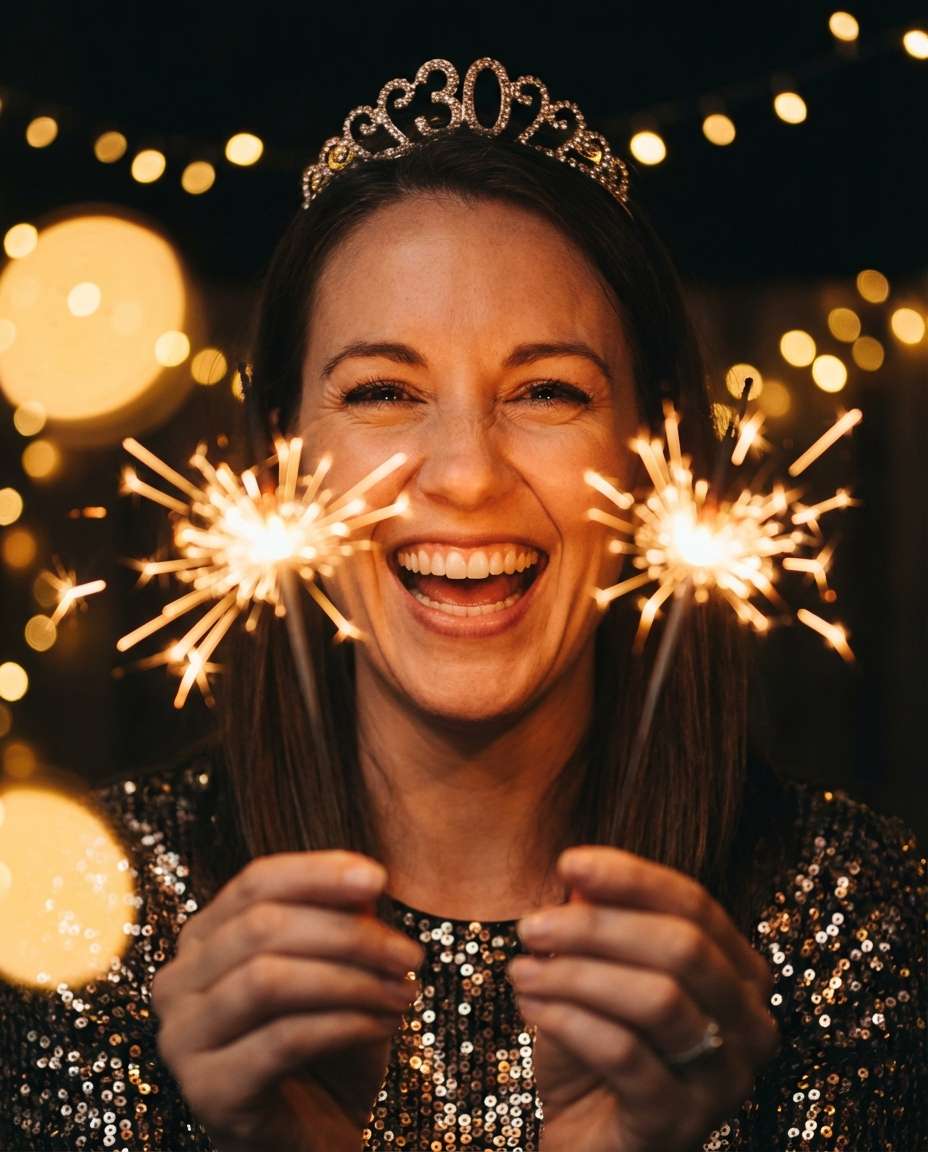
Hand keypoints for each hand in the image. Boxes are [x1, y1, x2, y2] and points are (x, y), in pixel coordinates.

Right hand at [150, 850, 424, 1151]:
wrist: (315, 1139)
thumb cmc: (327, 1047)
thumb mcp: (343, 970)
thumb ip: (344, 921)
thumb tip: (365, 883)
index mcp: (203, 940)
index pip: (254, 882)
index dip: (317, 872)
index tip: (379, 878)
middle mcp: (177, 983)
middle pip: (262, 926)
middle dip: (348, 934)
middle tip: (410, 955)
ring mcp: (182, 1039)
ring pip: (267, 980)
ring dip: (350, 980)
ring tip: (404, 994)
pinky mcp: (205, 1092)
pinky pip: (282, 1040)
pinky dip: (344, 1024)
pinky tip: (384, 1026)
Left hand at [507, 847, 778, 1151]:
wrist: (590, 1142)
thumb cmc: (598, 1052)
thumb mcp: (595, 975)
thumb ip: (598, 923)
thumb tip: (580, 875)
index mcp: (740, 975)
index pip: (695, 905)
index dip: (631, 878)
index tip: (568, 862)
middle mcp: (750, 1025)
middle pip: (683, 948)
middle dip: (597, 927)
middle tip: (531, 926)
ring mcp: (723, 1080)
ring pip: (658, 1000)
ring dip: (576, 974)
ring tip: (521, 969)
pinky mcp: (680, 1122)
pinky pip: (625, 1055)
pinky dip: (568, 1020)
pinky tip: (531, 1005)